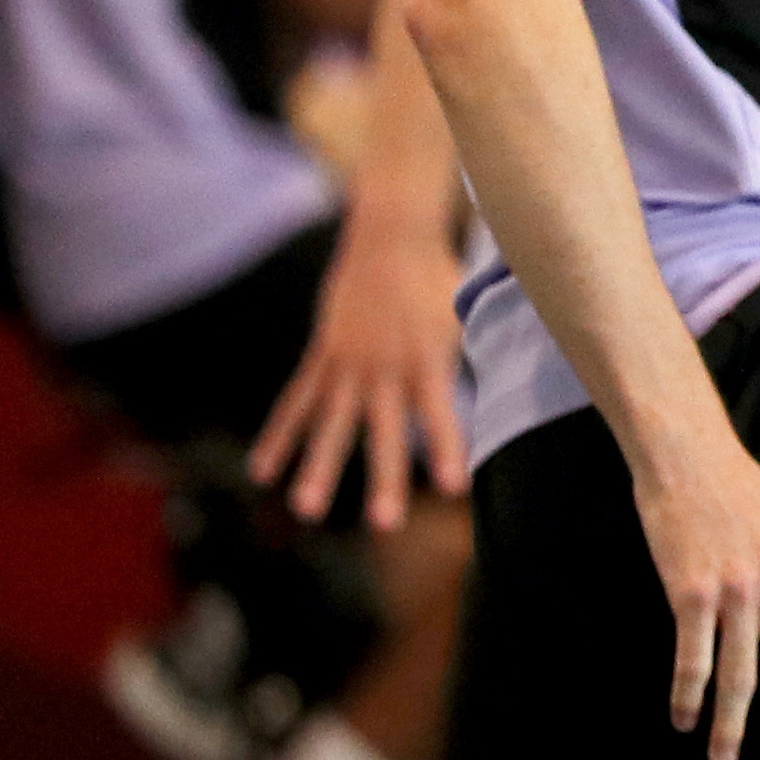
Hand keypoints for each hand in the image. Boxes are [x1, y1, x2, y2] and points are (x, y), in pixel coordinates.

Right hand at [250, 207, 471, 530]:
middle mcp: (386, 367)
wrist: (391, 234)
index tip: (455, 488)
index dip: (448, 448)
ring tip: (307, 510)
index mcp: (429, 358)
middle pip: (385, 432)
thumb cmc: (439, 279)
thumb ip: (465, 359)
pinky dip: (280, 436)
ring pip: (332, 425)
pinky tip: (262, 471)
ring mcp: (349, 364)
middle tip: (387, 524)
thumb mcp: (463, 316)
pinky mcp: (323, 357)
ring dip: (318, 468)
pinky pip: (297, 403)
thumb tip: (497, 391)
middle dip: (386, 478)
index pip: (441, 413)